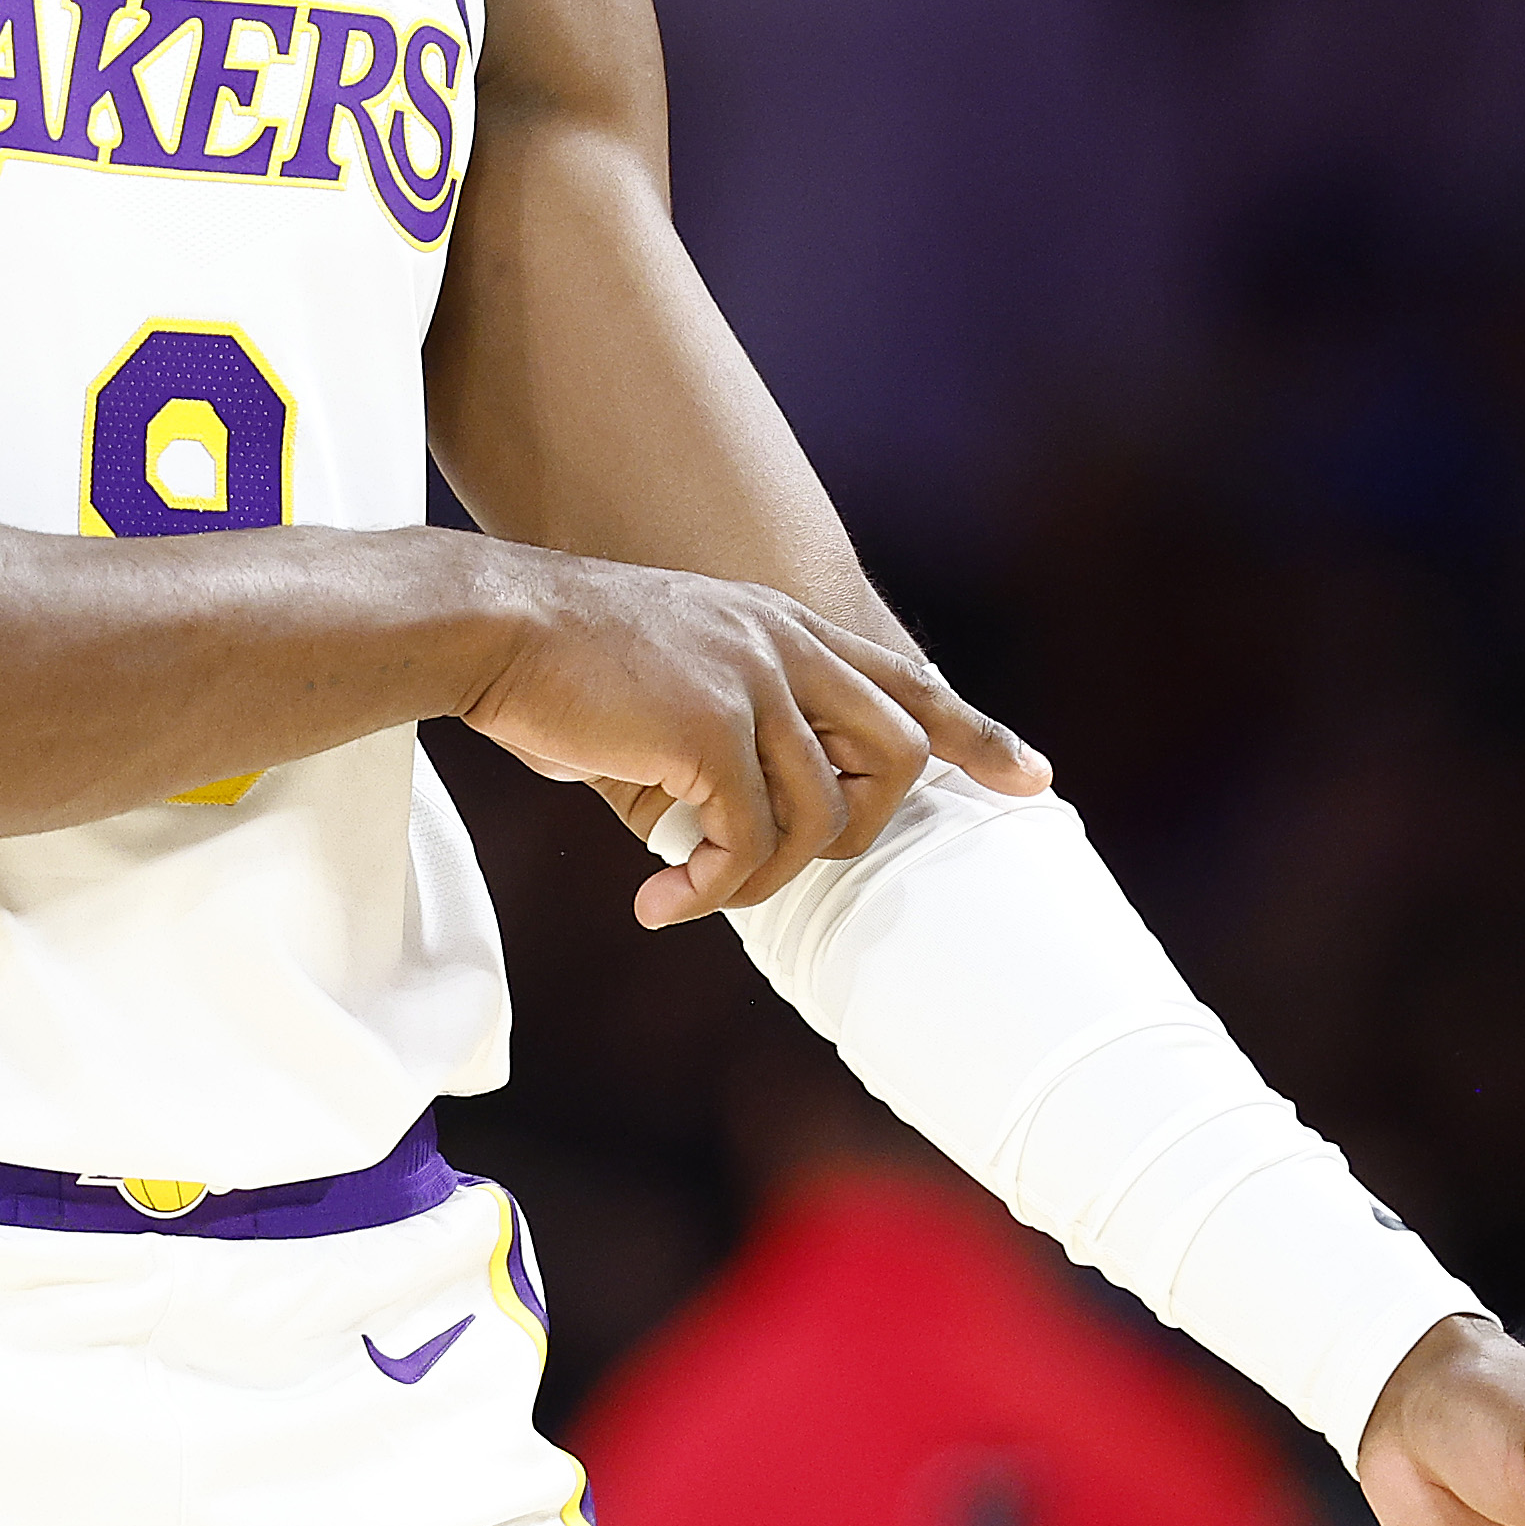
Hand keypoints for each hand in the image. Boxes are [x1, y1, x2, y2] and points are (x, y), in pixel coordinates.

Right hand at [455, 553, 1048, 925]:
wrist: (493, 626)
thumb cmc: (566, 666)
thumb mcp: (675, 682)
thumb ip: (733, 736)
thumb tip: (746, 835)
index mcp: (781, 627)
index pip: (905, 680)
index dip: (975, 735)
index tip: (1031, 779)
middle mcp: (784, 644)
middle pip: (896, 753)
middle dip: (861, 830)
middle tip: (780, 868)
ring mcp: (754, 681)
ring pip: (821, 814)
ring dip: (765, 876)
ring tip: (695, 891)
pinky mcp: (710, 728)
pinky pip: (748, 841)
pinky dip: (711, 888)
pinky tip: (662, 898)